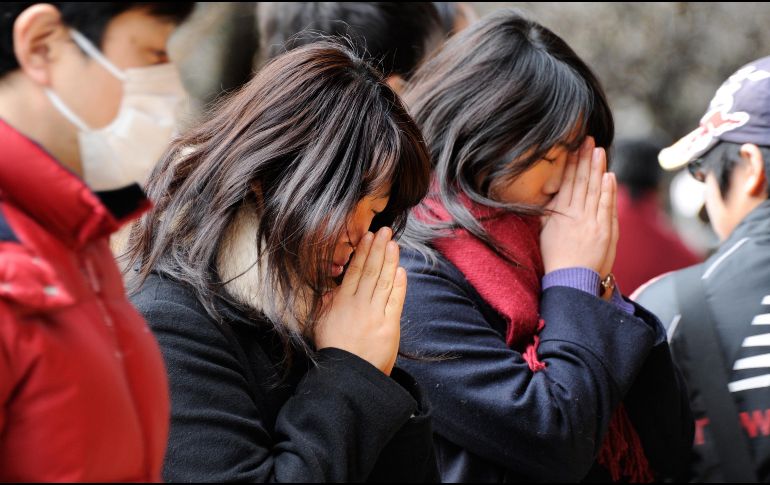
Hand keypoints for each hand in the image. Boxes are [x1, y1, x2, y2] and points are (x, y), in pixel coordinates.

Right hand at [313, 227, 405, 374]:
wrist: (348, 376)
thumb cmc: (334, 351)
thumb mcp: (322, 324)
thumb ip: (328, 304)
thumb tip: (332, 290)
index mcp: (342, 303)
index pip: (355, 272)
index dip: (363, 253)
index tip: (368, 237)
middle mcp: (359, 305)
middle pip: (371, 271)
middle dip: (378, 249)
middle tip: (384, 231)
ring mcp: (375, 314)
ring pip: (384, 282)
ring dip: (389, 261)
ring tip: (394, 244)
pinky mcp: (389, 325)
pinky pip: (395, 300)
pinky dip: (399, 284)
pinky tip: (401, 270)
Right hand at [540, 137, 616, 275]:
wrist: (570, 281)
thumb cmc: (557, 260)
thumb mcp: (546, 234)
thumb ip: (551, 213)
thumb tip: (552, 195)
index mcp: (558, 215)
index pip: (566, 183)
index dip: (571, 164)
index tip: (574, 148)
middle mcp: (573, 216)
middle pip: (580, 182)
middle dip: (584, 159)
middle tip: (587, 140)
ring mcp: (589, 223)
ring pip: (592, 190)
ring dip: (596, 168)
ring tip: (599, 150)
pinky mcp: (603, 231)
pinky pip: (605, 206)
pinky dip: (607, 190)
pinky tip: (608, 175)